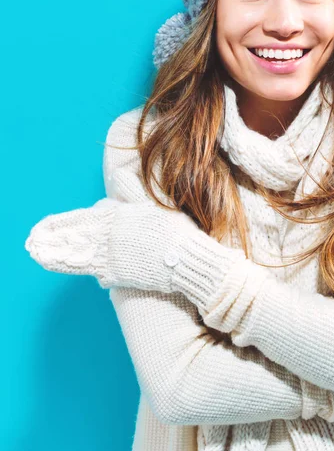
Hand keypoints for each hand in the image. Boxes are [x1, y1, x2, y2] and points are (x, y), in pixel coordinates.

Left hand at [24, 198, 203, 289]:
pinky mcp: (119, 277)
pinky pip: (101, 275)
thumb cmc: (173, 229)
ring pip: (79, 258)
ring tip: (43, 258)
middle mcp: (108, 238)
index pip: (82, 218)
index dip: (62, 222)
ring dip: (59, 259)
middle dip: (53, 240)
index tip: (44, 225)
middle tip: (33, 243)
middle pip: (75, 238)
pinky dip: (96, 273)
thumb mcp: (154, 202)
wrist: (184, 258)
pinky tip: (93, 275)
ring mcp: (111, 259)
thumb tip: (119, 174)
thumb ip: (133, 190)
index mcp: (116, 217)